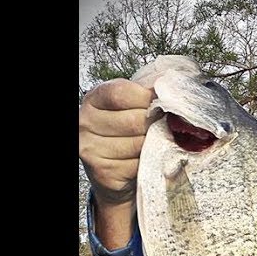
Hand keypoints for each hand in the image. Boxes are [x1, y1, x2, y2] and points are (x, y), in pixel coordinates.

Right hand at [78, 78, 153, 209]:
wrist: (113, 169)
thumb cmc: (125, 132)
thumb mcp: (131, 104)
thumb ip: (146, 92)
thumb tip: (170, 82)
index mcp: (93, 99)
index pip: (121, 93)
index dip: (147, 98)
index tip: (160, 103)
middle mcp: (86, 123)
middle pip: (134, 121)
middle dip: (154, 124)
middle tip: (160, 127)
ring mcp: (91, 149)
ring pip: (139, 144)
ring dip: (154, 145)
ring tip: (152, 143)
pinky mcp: (104, 173)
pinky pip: (139, 165)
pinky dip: (149, 163)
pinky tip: (145, 159)